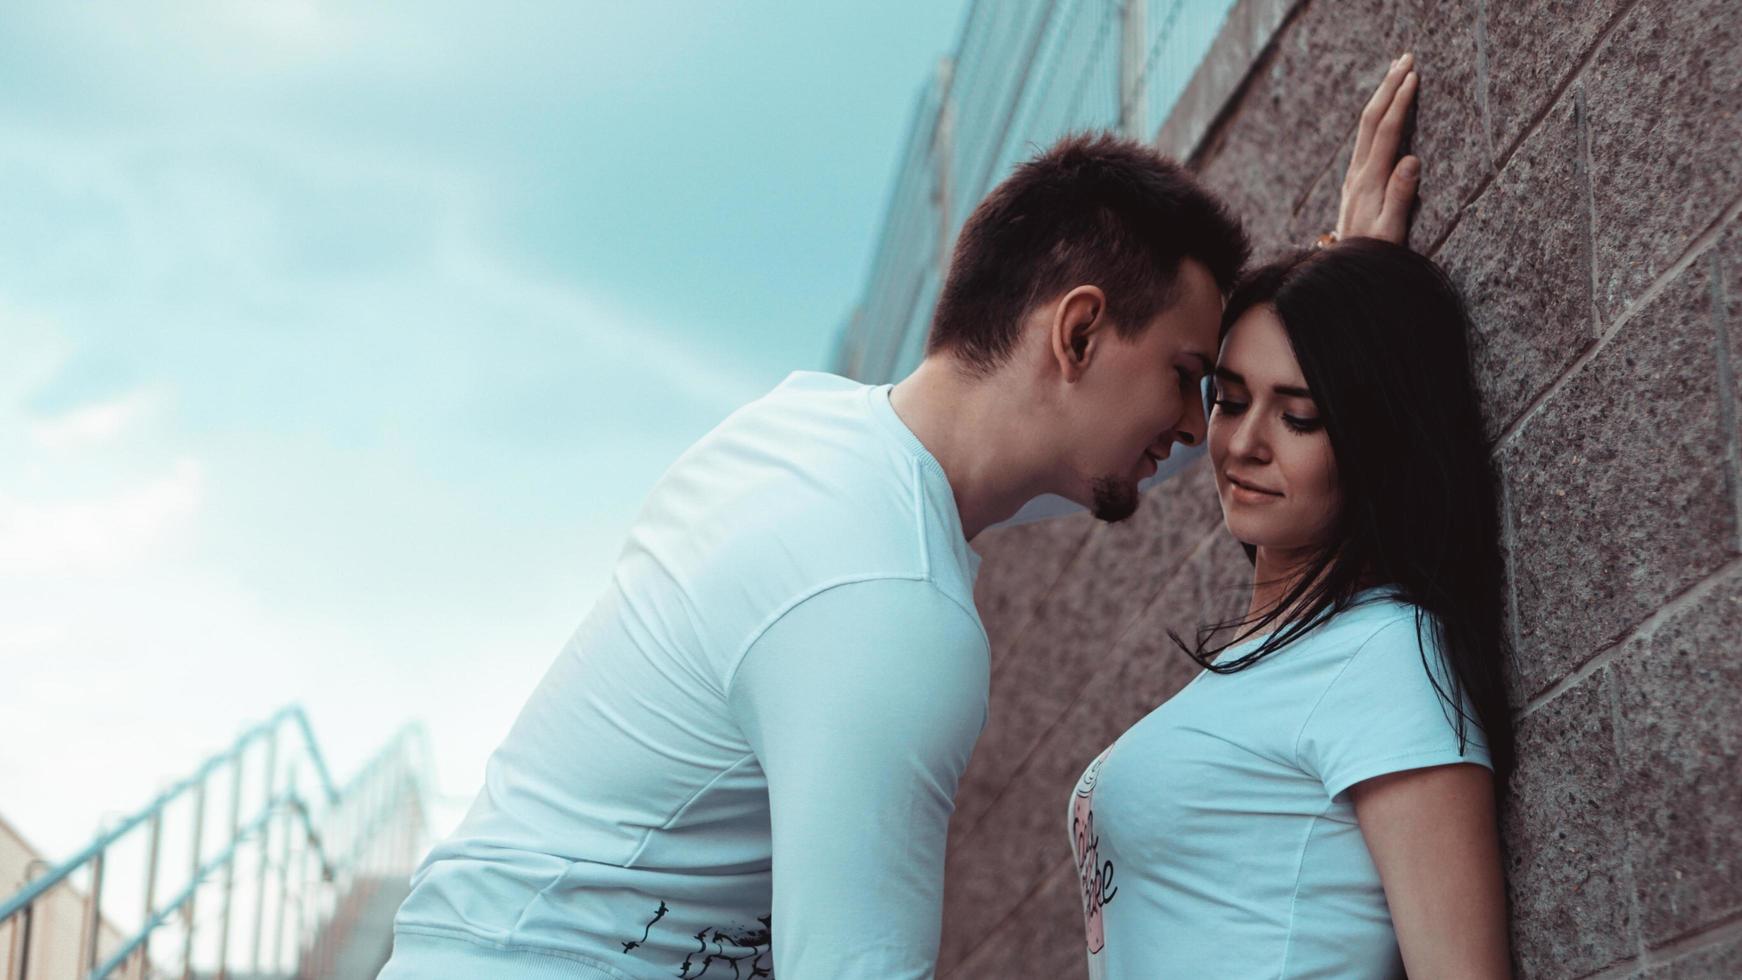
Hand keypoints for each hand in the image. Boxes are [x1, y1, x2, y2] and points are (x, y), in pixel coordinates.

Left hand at [1336, 53, 1418, 244]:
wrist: (1344, 272)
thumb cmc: (1373, 255)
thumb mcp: (1391, 232)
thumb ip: (1401, 197)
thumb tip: (1412, 159)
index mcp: (1369, 182)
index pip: (1386, 131)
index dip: (1400, 102)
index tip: (1413, 76)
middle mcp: (1358, 175)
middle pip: (1371, 120)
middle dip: (1388, 86)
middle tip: (1405, 57)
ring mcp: (1354, 177)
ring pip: (1365, 127)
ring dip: (1381, 96)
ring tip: (1395, 71)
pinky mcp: (1356, 183)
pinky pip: (1366, 140)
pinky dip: (1377, 115)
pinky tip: (1383, 109)